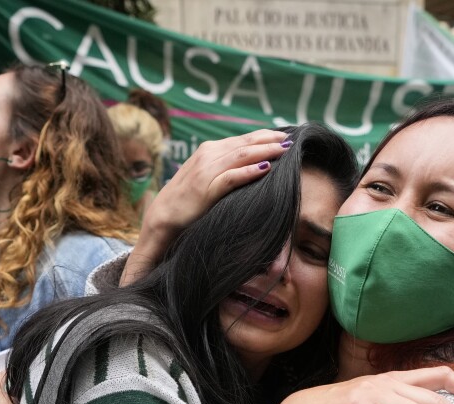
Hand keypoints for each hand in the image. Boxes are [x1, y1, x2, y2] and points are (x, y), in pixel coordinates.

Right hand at [121, 129, 291, 284]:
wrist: (163, 217)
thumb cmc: (187, 200)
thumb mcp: (206, 177)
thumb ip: (224, 167)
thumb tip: (251, 163)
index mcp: (209, 151)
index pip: (241, 139)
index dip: (264, 136)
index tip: (283, 136)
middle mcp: (208, 155)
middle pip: (245, 144)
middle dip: (269, 140)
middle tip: (291, 140)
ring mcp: (206, 171)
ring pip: (241, 156)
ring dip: (264, 151)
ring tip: (284, 151)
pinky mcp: (205, 189)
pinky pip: (230, 177)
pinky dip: (248, 171)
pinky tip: (265, 168)